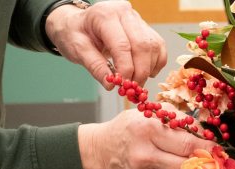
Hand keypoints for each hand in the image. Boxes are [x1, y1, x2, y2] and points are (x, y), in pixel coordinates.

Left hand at [45, 1, 166, 86]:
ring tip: (135, 81)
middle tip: (131, 89)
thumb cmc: (76, 34)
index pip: (123, 45)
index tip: (122, 86)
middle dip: (140, 72)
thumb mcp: (77, 50)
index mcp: (106, 15)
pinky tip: (144, 71)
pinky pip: (159, 47)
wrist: (79, 24)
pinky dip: (155, 63)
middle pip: (143, 45)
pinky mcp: (146, 28)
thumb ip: (95, 66)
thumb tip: (111, 84)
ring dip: (148, 69)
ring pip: (154, 47)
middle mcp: (125, 13)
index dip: (126, 69)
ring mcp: (138, 19)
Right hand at [78, 109, 216, 168]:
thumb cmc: (130, 129)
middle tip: (215, 162)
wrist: (102, 152)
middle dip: (204, 165)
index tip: (219, 151)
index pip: (187, 144)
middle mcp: (145, 156)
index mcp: (148, 131)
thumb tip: (205, 133)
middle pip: (187, 167)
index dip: (207, 149)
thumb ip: (179, 120)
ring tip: (194, 166)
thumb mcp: (150, 114)